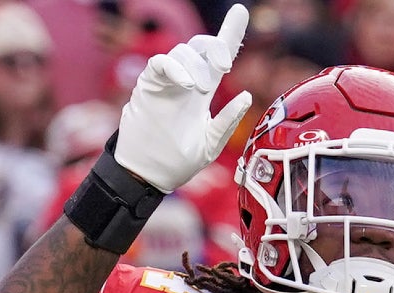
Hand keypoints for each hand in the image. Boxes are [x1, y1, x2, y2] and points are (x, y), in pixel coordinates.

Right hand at [114, 3, 252, 191]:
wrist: (147, 174)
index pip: (218, 58)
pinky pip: (160, 62)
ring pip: (183, 51)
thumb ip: (226, 122)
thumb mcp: (210, 145)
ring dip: (196, 64)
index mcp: (202, 92)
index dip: (230, 34)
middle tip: (224, 66)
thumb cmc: (177, 162)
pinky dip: (175, 66)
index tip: (241, 12)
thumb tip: (246, 96)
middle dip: (216, 47)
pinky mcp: (149, 85)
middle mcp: (185, 81)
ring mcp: (167, 82)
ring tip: (200, 89)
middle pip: (201, 46)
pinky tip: (187, 83)